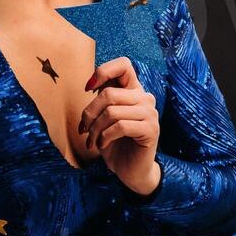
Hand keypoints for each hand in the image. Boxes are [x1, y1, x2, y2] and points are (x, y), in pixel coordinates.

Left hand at [79, 56, 161, 194]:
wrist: (129, 170)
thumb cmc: (114, 143)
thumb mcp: (103, 118)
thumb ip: (101, 100)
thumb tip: (89, 86)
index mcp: (133, 90)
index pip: (123, 65)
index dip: (103, 72)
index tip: (88, 89)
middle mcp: (144, 98)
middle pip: (108, 93)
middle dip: (89, 113)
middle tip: (84, 130)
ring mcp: (150, 113)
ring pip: (112, 111)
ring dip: (95, 129)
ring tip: (92, 141)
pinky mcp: (151, 129)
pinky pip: (120, 126)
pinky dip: (105, 137)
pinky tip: (102, 145)